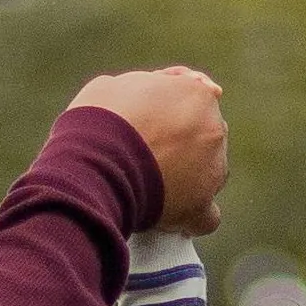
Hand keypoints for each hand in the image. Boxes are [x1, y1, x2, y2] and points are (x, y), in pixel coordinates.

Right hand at [73, 67, 228, 235]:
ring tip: (152, 186)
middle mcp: (214, 129)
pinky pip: (206, 217)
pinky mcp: (200, 205)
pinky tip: (176, 220)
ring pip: (209, 175)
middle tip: (148, 153)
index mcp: (196, 94)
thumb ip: (145, 89)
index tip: (151, 120)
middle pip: (205, 136)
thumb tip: (151, 94)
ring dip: (188, 179)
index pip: (194, 99)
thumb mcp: (116, 85)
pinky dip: (191, 219)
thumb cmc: (98, 120)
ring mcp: (212, 168)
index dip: (171, 109)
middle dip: (184, 143)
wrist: (91, 163)